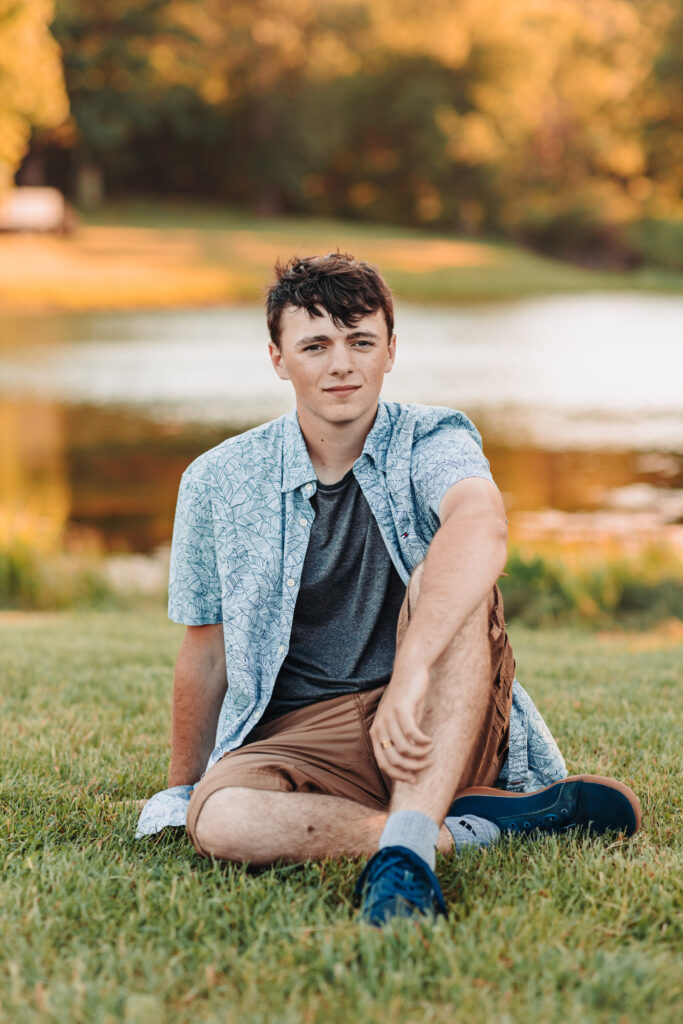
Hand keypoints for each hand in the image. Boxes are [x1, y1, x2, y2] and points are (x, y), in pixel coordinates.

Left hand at [369, 659, 433, 782]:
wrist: (409, 671)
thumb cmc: (407, 699)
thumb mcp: (400, 723)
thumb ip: (401, 741)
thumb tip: (409, 765)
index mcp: (376, 732)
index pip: (383, 764)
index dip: (399, 776)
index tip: (414, 779)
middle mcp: (379, 726)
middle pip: (393, 760)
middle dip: (412, 768)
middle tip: (427, 765)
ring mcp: (389, 718)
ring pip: (404, 749)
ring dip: (420, 755)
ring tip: (430, 751)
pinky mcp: (401, 709)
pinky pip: (412, 734)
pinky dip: (423, 742)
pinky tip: (430, 741)